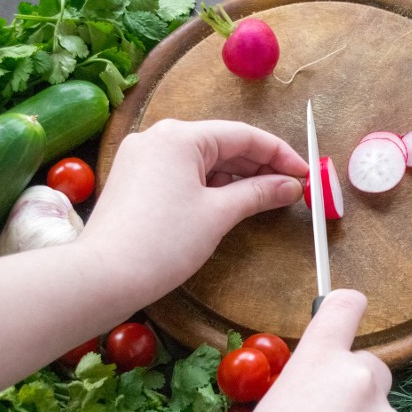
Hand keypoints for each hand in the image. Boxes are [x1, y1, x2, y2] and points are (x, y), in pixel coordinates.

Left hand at [79, 119, 307, 294]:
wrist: (105, 276)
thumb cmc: (164, 243)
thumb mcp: (219, 214)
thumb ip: (258, 193)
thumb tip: (290, 185)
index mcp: (179, 135)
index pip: (243, 136)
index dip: (280, 154)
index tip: (306, 174)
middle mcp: (158, 137)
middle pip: (221, 144)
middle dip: (259, 166)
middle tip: (291, 189)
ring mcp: (142, 157)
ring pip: (202, 160)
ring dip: (235, 177)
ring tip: (266, 198)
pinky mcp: (134, 179)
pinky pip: (182, 173)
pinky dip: (209, 186)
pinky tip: (230, 202)